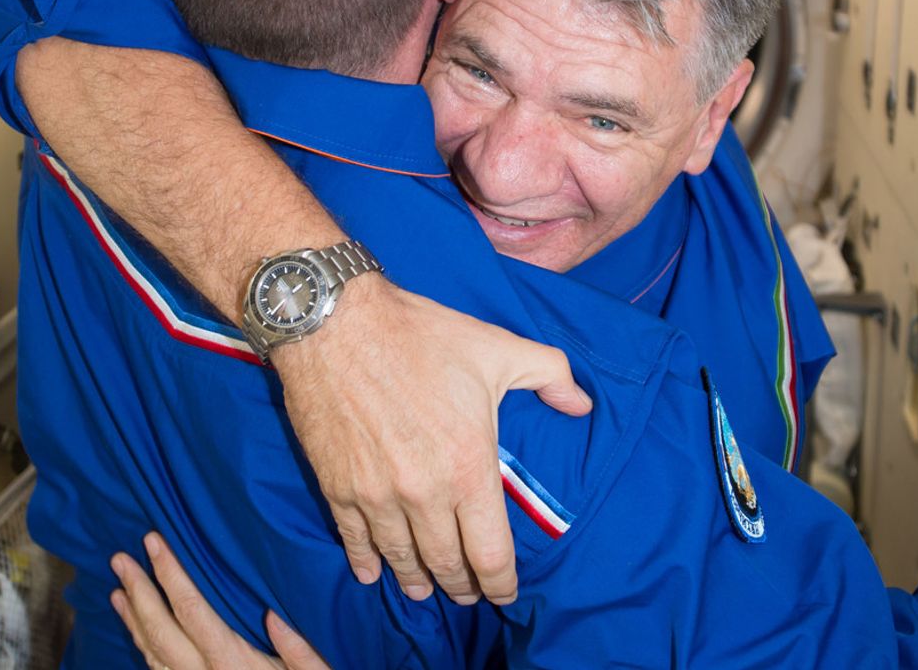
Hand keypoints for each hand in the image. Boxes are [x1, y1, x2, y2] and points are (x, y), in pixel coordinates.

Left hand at [110, 532, 330, 669]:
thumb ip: (299, 650)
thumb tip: (272, 614)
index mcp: (232, 663)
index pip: (191, 609)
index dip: (169, 573)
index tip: (154, 542)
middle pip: (160, 630)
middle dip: (139, 590)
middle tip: (119, 558)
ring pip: (151, 653)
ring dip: (132, 618)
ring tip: (119, 588)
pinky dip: (141, 645)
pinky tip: (135, 628)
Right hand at [270, 275, 592, 604]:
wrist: (336, 324)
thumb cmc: (421, 335)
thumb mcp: (498, 348)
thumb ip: (551, 375)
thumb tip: (582, 404)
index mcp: (468, 468)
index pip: (491, 554)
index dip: (501, 584)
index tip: (506, 593)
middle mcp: (423, 494)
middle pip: (447, 565)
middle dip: (463, 586)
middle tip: (468, 593)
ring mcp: (376, 495)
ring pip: (402, 559)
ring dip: (417, 581)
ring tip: (425, 591)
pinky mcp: (337, 487)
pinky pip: (355, 541)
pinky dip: (367, 563)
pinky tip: (374, 574)